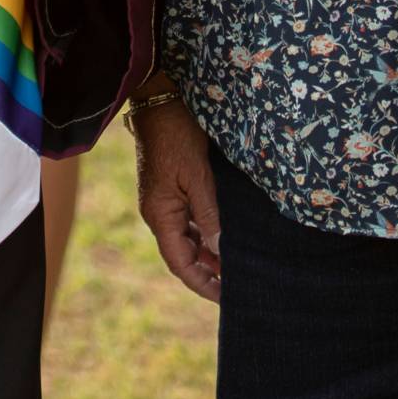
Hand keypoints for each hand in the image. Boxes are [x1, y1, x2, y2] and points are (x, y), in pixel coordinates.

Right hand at [132, 96, 222, 301]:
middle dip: (209, 273)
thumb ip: (209, 215)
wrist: (160, 100)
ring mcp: (163, 202)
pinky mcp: (170, 190)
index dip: (203, 284)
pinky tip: (224, 237)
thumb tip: (221, 252)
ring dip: (209, 254)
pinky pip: (187, 221)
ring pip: (186, 239)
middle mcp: (158, 214)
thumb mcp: (197, 176)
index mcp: (159, 215)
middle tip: (239, 285)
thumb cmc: (176, 135)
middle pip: (183, 255)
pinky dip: (205, 234)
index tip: (227, 298)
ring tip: (236, 265)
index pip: (180, 264)